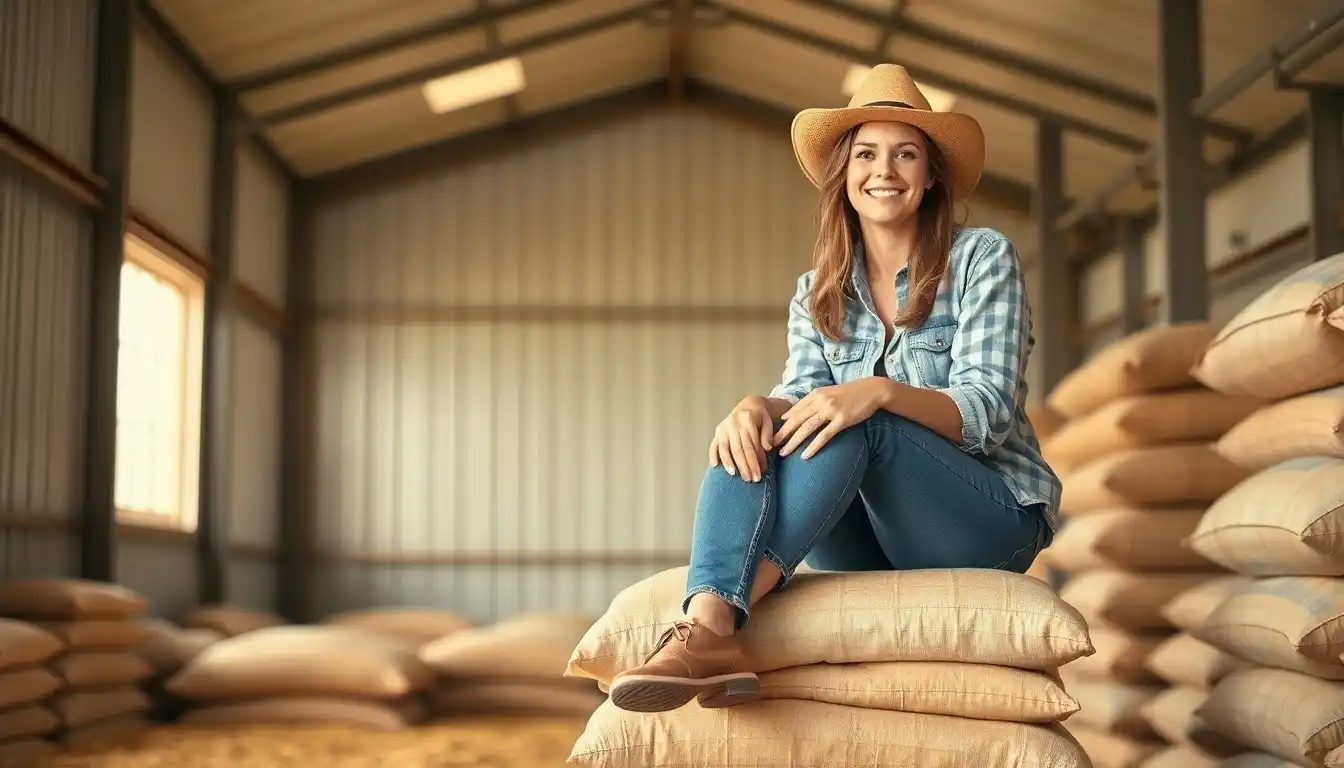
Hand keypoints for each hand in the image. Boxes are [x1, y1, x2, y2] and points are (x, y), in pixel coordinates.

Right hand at [708, 396, 773, 481]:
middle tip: (751, 479)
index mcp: (747, 420)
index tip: (760, 473)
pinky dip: (713, 455)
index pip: (751, 444)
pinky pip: (713, 445)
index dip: (756, 460)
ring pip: (726, 448)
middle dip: (745, 466)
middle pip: (739, 449)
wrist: (748, 406)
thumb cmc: (760, 418)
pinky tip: (715, 466)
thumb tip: (767, 448)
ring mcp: (723, 428)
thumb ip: (767, 434)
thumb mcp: (768, 421)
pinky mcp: (717, 432)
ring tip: (734, 475)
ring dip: (729, 463)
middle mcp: (733, 423)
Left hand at [775, 378, 892, 459]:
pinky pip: (824, 436)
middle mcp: (820, 401)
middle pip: (796, 420)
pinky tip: (805, 455)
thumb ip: (811, 402)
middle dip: (782, 434)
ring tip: (783, 453)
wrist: (871, 390)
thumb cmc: (849, 394)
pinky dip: (813, 446)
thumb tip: (791, 415)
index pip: (794, 411)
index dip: (781, 424)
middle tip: (770, 446)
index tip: (771, 433)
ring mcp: (831, 410)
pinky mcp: (842, 420)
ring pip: (807, 428)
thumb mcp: (827, 393)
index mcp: (815, 394)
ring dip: (793, 442)